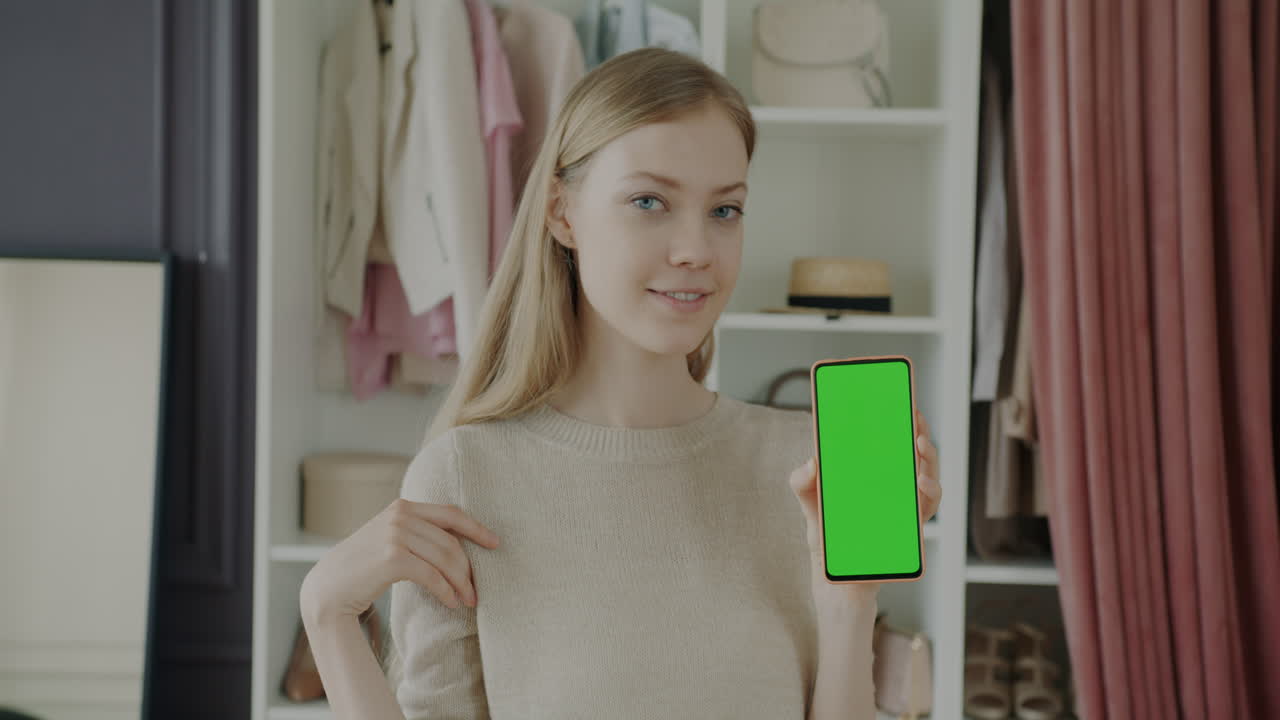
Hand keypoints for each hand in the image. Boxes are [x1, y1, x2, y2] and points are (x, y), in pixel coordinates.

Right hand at [300, 498, 500, 626]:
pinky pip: (432, 575)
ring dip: (461, 583)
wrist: (328, 588)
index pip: (450, 513)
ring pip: (444, 559)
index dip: (476, 528)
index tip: (495, 543)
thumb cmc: (363, 567)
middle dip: (468, 568)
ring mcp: (395, 534)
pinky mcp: (392, 557)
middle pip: (450, 541)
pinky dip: (446, 591)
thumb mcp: (390, 539)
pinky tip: (451, 603)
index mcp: (402, 506)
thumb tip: (458, 544)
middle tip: (477, 591)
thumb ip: (417, 532)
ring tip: (468, 600)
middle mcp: (400, 515)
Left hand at [788, 408, 941, 605]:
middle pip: (914, 456)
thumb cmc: (827, 539)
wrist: (836, 581)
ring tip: (920, 445)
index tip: (900, 400)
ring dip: (929, 459)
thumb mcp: (811, 507)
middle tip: (915, 418)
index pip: (889, 444)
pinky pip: (927, 507)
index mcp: (871, 477)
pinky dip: (929, 492)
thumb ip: (803, 484)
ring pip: (927, 476)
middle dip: (919, 433)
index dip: (899, 422)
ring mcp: (903, 507)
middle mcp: (892, 488)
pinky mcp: (911, 529)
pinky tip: (921, 482)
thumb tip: (811, 463)